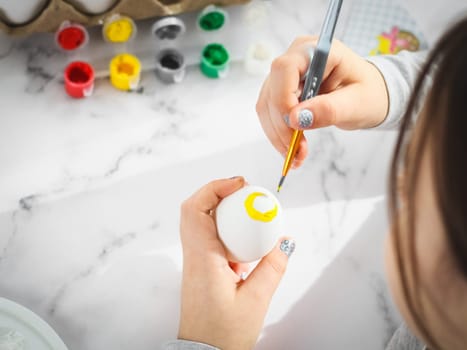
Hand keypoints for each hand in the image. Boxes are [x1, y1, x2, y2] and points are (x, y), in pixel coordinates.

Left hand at [178, 177, 293, 349]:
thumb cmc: (223, 335)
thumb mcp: (255, 302)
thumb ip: (271, 268)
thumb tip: (283, 242)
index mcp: (202, 259)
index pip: (195, 209)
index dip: (215, 188)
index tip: (240, 183)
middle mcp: (194, 256)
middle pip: (197, 210)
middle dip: (221, 193)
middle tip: (248, 192)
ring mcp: (197, 262)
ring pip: (204, 222)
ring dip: (227, 212)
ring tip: (252, 213)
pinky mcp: (204, 268)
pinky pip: (213, 238)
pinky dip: (231, 231)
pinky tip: (249, 242)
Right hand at [256, 36, 388, 167]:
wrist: (368, 96)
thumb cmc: (368, 92)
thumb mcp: (356, 103)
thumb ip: (328, 109)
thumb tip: (296, 119)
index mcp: (317, 50)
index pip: (285, 69)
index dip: (283, 98)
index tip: (295, 126)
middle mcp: (296, 58)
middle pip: (272, 90)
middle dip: (282, 125)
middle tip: (297, 152)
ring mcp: (285, 75)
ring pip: (267, 106)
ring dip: (277, 134)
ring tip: (296, 155)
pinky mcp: (281, 92)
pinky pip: (270, 114)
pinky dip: (278, 134)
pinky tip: (292, 148)